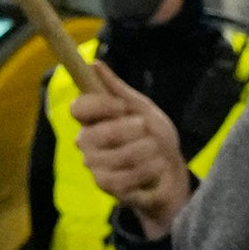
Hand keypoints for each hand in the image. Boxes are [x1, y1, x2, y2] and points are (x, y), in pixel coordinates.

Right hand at [70, 65, 192, 238]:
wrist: (171, 168)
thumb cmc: (153, 134)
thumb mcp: (142, 108)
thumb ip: (119, 89)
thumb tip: (94, 63)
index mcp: (93, 118)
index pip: (78, 108)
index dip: (98, 106)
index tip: (121, 106)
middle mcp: (87, 141)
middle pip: (93, 135)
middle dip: (127, 131)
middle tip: (146, 129)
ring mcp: (94, 165)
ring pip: (112, 157)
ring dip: (143, 152)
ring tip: (155, 149)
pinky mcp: (105, 186)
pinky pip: (121, 179)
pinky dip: (144, 170)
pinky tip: (155, 166)